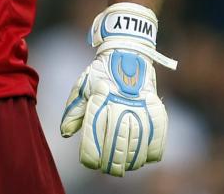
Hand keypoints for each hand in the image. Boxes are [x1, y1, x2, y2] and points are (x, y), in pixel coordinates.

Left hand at [60, 2, 176, 175]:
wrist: (127, 53)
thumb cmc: (99, 73)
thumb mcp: (82, 86)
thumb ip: (73, 111)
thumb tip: (65, 133)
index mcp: (99, 101)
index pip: (94, 136)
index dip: (91, 154)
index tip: (89, 162)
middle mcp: (119, 106)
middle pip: (116, 144)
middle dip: (111, 162)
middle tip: (108, 170)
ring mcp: (139, 107)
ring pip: (137, 144)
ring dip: (131, 160)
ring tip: (125, 167)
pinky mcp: (155, 108)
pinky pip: (158, 135)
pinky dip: (153, 151)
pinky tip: (145, 159)